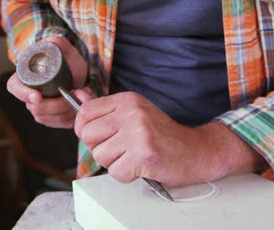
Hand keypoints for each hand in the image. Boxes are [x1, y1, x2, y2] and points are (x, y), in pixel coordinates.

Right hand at [7, 36, 90, 127]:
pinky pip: (61, 123)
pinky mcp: (53, 120)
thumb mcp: (67, 52)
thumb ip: (60, 43)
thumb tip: (52, 40)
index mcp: (25, 78)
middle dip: (59, 103)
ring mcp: (40, 111)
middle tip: (75, 92)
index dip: (23, 94)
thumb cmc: (69, 65)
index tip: (37, 97)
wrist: (79, 78)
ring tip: (82, 94)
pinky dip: (74, 115)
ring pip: (51, 117)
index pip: (15, 88)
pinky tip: (81, 104)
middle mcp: (29, 96)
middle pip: (37, 108)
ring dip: (69, 108)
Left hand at [75, 91, 266, 186]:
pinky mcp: (143, 154)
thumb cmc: (165, 136)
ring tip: (134, 156)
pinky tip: (141, 166)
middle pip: (87, 135)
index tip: (100, 136)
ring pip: (100, 156)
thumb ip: (106, 109)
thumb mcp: (136, 113)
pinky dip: (126, 175)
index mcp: (128, 100)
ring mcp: (138, 133)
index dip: (86, 129)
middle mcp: (132, 113)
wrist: (196, 151)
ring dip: (115, 163)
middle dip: (100, 147)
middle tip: (121, 148)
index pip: (84, 113)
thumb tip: (78, 98)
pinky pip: (115, 173)